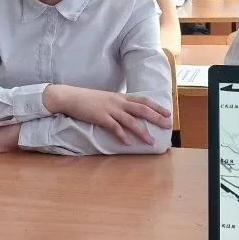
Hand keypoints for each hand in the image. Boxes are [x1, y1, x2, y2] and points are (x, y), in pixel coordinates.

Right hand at [42, 85, 170, 145]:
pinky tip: (128, 143)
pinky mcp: (100, 117)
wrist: (70, 97)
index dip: (156, 106)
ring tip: (151, 141)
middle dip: (156, 117)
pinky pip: (114, 127)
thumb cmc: (88, 99)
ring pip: (130, 121)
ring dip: (142, 132)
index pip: (143, 100)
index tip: (168, 112)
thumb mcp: (107, 98)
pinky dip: (122, 135)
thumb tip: (129, 111)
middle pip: (141, 109)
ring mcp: (109, 109)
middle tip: (168, 125)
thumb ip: (118, 104)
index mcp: (120, 97)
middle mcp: (118, 102)